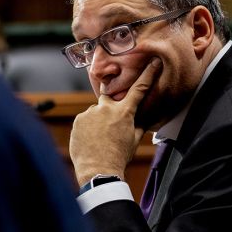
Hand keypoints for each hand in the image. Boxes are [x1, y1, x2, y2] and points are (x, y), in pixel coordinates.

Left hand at [69, 58, 160, 183]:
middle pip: (109, 97)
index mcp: (124, 112)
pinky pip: (85, 119)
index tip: (153, 62)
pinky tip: (90, 140)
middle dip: (110, 106)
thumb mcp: (134, 140)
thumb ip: (139, 124)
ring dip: (98, 120)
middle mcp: (106, 108)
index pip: (139, 89)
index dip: (147, 74)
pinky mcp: (78, 119)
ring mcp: (90, 113)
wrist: (97, 169)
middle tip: (110, 124)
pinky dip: (88, 127)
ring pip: (96, 112)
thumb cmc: (118, 156)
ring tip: (99, 139)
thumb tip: (147, 117)